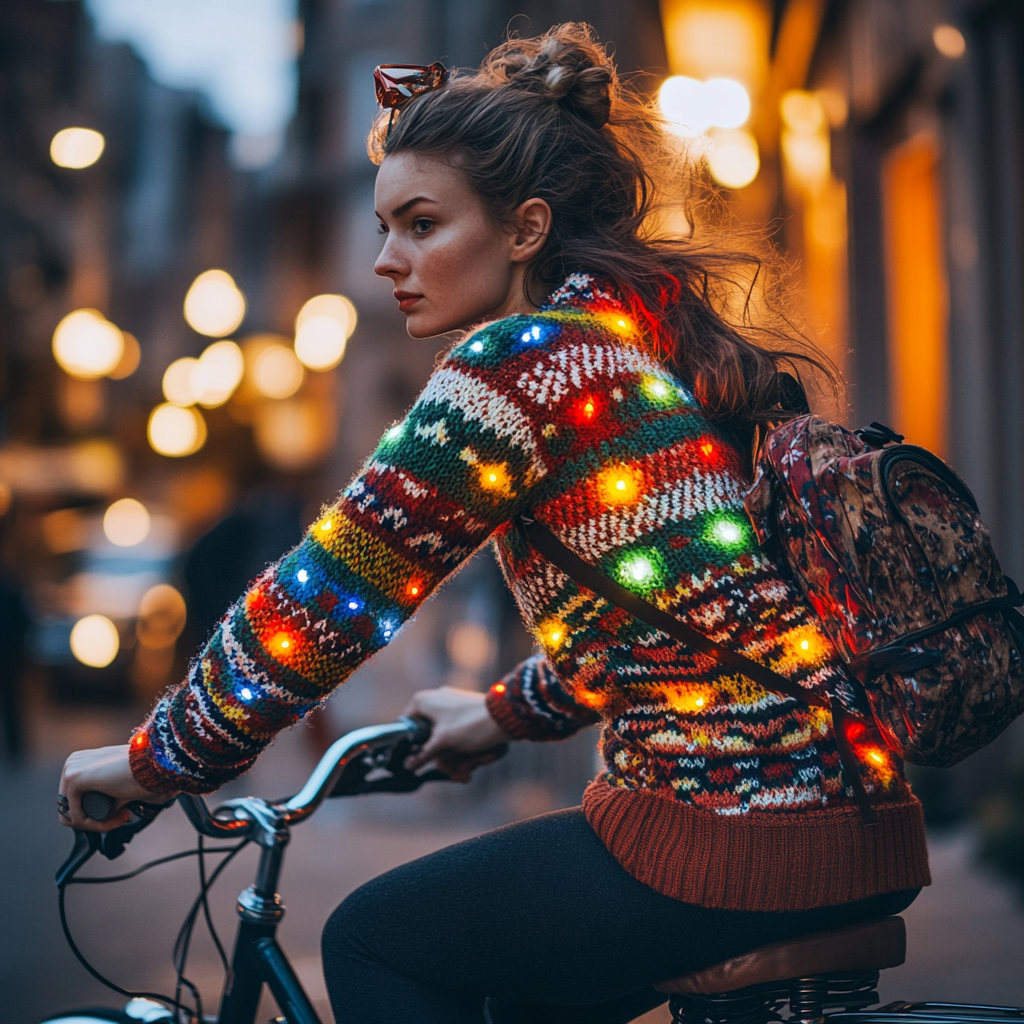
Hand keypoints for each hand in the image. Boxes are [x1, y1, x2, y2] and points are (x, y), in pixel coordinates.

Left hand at [58, 744, 178, 831]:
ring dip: (98, 824)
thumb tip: (107, 812)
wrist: (154, 762)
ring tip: (122, 818)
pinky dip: (95, 825)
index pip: (75, 799)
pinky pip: (76, 815)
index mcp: (82, 761)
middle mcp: (72, 763)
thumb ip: (110, 794)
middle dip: (97, 820)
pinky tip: (116, 818)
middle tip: (124, 816)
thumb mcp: (119, 782)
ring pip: (71, 815)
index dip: (97, 814)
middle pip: (70, 808)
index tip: (124, 813)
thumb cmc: (145, 770)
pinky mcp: (73, 778)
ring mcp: (70, 770)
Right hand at [402, 686, 511, 782]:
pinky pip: (462, 737)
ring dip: (462, 759)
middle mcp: (437, 702)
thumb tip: (409, 765)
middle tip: (460, 774)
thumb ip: (423, 755)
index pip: (408, 725)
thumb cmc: (470, 724)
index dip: (414, 747)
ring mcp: (453, 708)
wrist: (507, 716)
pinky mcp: (468, 715)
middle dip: (448, 761)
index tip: (422, 762)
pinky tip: (483, 759)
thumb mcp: (443, 743)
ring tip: (474, 769)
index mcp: (424, 701)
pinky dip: (470, 750)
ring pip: (449, 741)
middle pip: (431, 740)